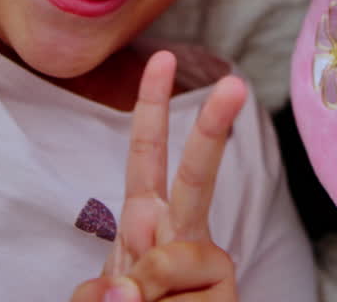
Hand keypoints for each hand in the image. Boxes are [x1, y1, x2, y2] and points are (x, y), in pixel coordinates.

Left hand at [71, 50, 247, 301]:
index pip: (147, 156)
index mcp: (147, 219)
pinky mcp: (223, 295)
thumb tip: (127, 293)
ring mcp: (206, 266)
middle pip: (197, 176)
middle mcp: (181, 234)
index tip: (163, 59)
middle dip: (214, 128)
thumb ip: (103, 289)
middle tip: (235, 84)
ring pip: (168, 261)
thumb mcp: (101, 295)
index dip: (152, 107)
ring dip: (141, 294)